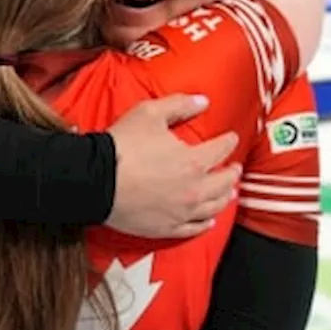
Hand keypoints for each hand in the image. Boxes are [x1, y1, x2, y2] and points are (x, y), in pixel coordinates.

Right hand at [105, 94, 241, 238]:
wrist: (96, 180)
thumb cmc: (121, 147)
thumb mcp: (150, 113)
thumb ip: (179, 105)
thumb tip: (202, 101)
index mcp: (194, 161)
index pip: (222, 150)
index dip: (229, 141)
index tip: (231, 138)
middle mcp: (194, 190)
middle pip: (225, 183)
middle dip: (232, 173)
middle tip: (234, 168)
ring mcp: (181, 212)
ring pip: (214, 207)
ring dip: (225, 198)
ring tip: (229, 193)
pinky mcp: (167, 227)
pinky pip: (193, 229)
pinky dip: (205, 224)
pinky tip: (209, 220)